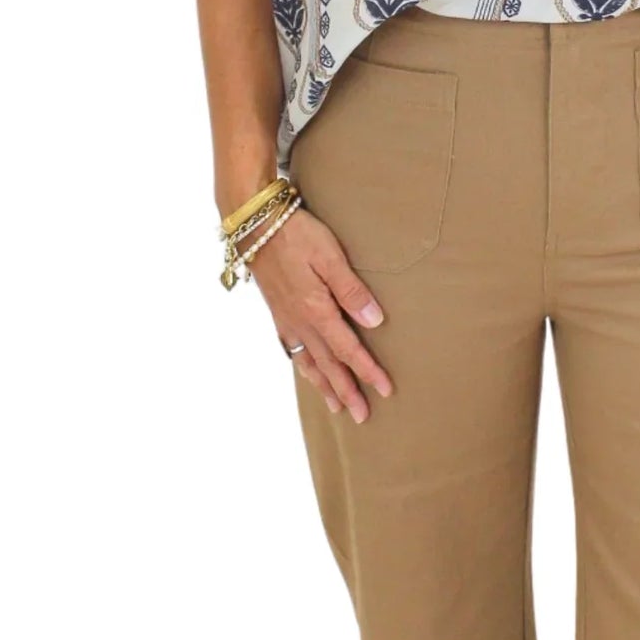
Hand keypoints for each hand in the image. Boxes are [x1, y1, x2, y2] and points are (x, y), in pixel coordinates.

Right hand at [248, 207, 392, 422]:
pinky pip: (292, 350)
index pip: (348, 350)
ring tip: (336, 406)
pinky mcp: (277, 312)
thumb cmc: (296, 234)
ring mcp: (286, 319)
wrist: (254, 223)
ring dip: (324, 386)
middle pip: (328, 365)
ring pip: (308, 362)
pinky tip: (307, 372)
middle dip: (347, 391)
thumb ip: (352, 291)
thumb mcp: (329, 256)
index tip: (385, 391)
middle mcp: (300, 322)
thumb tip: (375, 321)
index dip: (367, 372)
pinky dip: (303, 367)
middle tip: (362, 416)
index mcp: (316, 311)